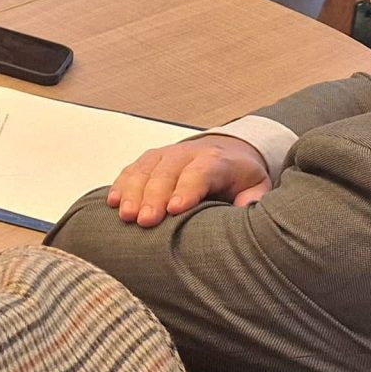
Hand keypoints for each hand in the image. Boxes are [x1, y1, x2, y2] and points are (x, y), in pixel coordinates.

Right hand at [107, 132, 271, 225]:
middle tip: (145, 221)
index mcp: (216, 161)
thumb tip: (246, 213)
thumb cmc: (240, 177)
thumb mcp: (258, 187)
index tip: (175, 209)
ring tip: (126, 215)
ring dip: (132, 192)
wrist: (227, 150)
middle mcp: (187, 154)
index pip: (199, 172)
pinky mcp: (149, 159)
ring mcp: (164, 154)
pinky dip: (120, 184)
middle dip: (153, 196)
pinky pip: (131, 170)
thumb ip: (255, 200)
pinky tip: (112, 202)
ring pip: (144, 169)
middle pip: (166, 172)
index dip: (186, 189)